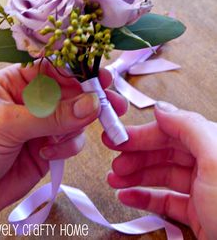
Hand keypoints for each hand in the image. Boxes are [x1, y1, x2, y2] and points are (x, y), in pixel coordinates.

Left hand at [0, 60, 127, 219]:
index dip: (79, 71)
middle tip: (114, 104)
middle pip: (71, 93)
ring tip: (71, 138)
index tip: (102, 77)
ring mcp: (43, 124)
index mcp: (16, 83)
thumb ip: (52, 115)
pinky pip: (72, 141)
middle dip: (92, 98)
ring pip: (76, 117)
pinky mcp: (49, 147)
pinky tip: (50, 153)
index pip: (54, 69)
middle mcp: (33, 101)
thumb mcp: (8, 124)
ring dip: (82, 125)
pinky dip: (69, 146)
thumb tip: (92, 104)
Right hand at [103, 102, 216, 239]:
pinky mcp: (197, 213)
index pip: (171, 131)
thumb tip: (161, 108)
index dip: (143, 133)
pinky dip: (144, 198)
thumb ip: (189, 127)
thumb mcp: (216, 161)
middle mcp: (207, 163)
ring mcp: (201, 189)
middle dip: (136, 155)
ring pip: (162, 175)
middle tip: (114, 161)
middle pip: (164, 152)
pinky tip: (126, 197)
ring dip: (135, 176)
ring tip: (114, 179)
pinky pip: (166, 200)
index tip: (118, 137)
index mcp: (212, 145)